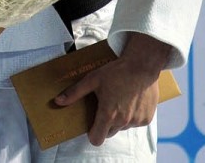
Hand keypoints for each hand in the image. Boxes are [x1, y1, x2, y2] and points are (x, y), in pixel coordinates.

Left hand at [53, 33, 170, 145]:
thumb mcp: (92, 80)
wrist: (142, 65)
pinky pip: (136, 123)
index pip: (97, 139)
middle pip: (109, 133)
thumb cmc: (116, 71)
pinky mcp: (147, 118)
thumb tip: (57, 101)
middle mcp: (123, 121)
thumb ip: (74, 93)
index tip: (92, 124)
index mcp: (108, 114)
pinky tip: (131, 100)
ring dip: (120, 119)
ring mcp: (136, 121)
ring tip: (119, 100)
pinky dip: (132, 116)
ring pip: (123, 127)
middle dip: (105, 124)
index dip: (92, 134)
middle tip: (106, 106)